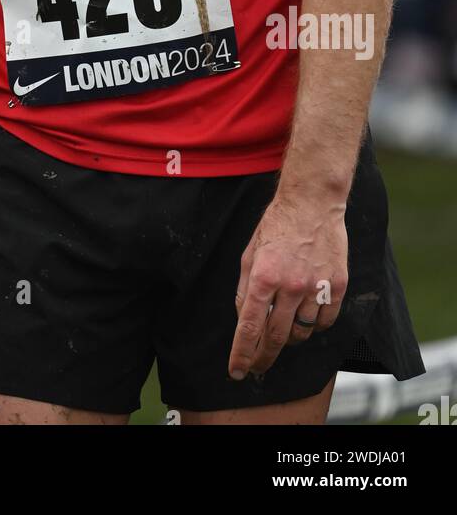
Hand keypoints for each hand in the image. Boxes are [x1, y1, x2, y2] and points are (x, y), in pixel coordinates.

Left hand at [229, 192, 347, 380]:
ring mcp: (316, 287)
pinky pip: (325, 322)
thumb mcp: (250, 253)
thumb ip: (244, 287)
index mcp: (263, 276)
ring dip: (290, 337)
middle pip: (276, 337)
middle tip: (257, 367)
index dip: (242, 354)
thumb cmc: (277, 225)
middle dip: (264, 357)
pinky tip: (308, 318)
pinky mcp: (337, 286)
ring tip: (284, 329)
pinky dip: (315, 326)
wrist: (312, 203)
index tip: (236, 371)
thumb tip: (243, 318)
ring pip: (302, 332)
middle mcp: (289, 286)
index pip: (249, 327)